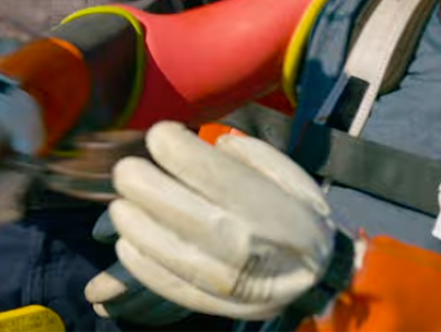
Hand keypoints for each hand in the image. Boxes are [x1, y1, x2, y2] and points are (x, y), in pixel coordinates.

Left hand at [87, 122, 351, 321]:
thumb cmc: (296, 217)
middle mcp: (247, 246)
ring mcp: (228, 282)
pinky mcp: (212, 305)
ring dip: (132, 221)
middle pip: (175, 209)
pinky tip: (129, 239)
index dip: (172, 145)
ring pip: (163, 249)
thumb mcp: (291, 177)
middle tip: (128, 169)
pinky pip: (164, 282)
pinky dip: (138, 259)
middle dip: (141, 182)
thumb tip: (209, 142)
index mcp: (271, 209)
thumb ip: (251, 155)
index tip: (160, 134)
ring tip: (123, 203)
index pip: (207, 171)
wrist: (317, 280)